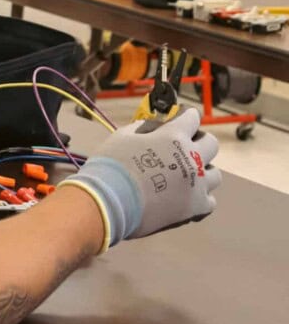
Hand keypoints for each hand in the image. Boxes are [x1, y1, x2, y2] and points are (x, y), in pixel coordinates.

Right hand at [60, 107, 220, 251]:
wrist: (108, 200)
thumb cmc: (111, 165)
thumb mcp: (122, 136)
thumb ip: (142, 129)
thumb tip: (153, 128)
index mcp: (174, 137)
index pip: (192, 118)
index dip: (187, 116)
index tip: (185, 117)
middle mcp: (191, 158)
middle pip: (211, 144)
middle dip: (200, 141)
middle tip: (187, 146)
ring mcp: (196, 184)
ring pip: (215, 174)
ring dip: (203, 171)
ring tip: (188, 175)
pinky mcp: (195, 207)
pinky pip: (209, 201)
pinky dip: (200, 197)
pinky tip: (187, 196)